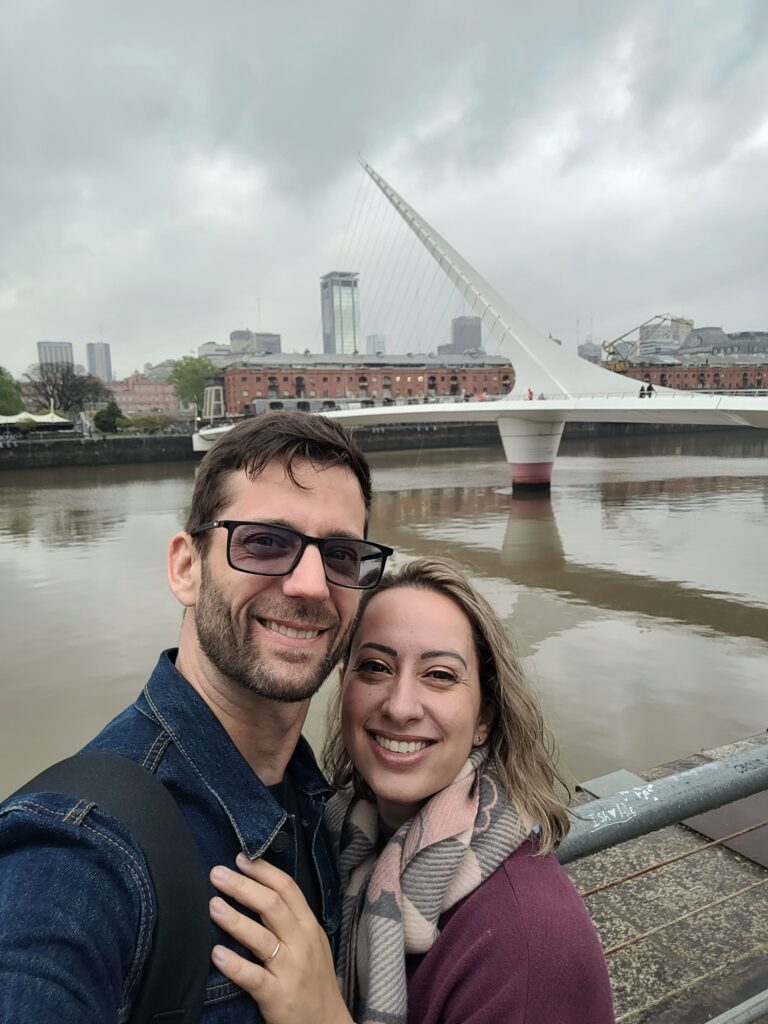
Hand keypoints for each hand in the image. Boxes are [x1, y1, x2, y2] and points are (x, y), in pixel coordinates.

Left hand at [209, 854, 352, 1023]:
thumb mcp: (310, 942)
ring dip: (235, 919)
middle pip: (271, 905)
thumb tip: (259, 890)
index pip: (287, 888)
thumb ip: (290, 919)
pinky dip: (234, 964)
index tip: (240, 858)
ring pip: (261, 938)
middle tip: (217, 874)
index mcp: (308, 925)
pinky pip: (253, 977)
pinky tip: (216, 954)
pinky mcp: (277, 995)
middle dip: (242, 886)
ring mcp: (291, 969)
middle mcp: (301, 942)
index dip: (263, 871)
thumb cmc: (313, 978)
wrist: (326, 1023)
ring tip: (212, 905)